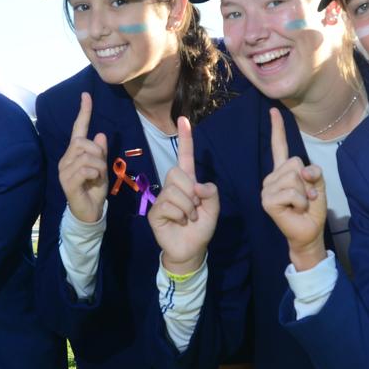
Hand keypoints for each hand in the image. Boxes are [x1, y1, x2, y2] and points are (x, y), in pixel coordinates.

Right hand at [58, 92, 108, 223]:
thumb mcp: (102, 167)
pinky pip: (85, 169)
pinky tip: (93, 181)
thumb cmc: (94, 188)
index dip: (84, 112)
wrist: (89, 212)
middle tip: (101, 168)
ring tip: (97, 177)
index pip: (78, 129)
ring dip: (99, 166)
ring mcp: (64, 170)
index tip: (86, 95)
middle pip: (84, 142)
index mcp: (74, 153)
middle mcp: (66, 159)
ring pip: (86, 156)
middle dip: (98, 153)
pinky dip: (95, 173)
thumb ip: (100, 152)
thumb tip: (100, 133)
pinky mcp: (67, 182)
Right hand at [147, 116, 217, 274]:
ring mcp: (161, 198)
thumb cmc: (201, 227)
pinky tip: (179, 222)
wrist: (191, 249)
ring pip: (174, 191)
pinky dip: (179, 215)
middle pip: (176, 172)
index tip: (183, 119)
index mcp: (188, 181)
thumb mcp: (214, 209)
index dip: (186, 139)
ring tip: (188, 218)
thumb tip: (196, 185)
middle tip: (195, 208)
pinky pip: (168, 205)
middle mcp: (172, 186)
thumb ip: (211, 193)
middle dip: (190, 191)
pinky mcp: (154, 211)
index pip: (185, 156)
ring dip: (187, 207)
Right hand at [261, 108, 327, 270]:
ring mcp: (267, 189)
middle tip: (306, 196)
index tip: (274, 110)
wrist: (309, 232)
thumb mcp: (318, 185)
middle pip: (295, 162)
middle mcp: (272, 177)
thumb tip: (303, 172)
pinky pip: (292, 191)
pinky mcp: (268, 200)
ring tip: (301, 204)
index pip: (279, 146)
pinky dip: (301, 201)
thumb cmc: (312, 209)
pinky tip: (296, 210)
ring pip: (294, 177)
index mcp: (282, 171)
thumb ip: (313, 172)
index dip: (277, 128)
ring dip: (305, 193)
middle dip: (307, 180)